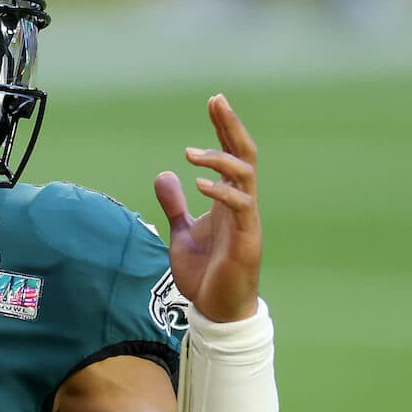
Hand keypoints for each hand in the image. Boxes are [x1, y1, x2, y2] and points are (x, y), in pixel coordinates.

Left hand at [153, 94, 260, 321]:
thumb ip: (175, 205)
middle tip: (216, 101)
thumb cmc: (204, 273)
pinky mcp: (247, 241)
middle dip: (230, 127)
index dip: (223, 129)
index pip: (230, 155)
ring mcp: (247, 221)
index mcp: (228, 201)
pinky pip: (240, 208)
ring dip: (219, 160)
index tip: (213, 102)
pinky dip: (221, 193)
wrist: (217, 310)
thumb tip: (164, 174)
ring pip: (245, 177)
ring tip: (189, 154)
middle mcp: (241, 205)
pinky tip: (200, 184)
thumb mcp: (181, 233)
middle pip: (244, 156)